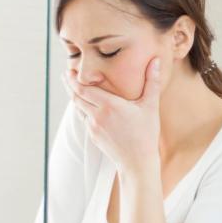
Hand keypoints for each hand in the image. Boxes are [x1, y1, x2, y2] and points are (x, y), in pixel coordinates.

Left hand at [66, 56, 163, 175]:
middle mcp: (97, 116)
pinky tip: (83, 106)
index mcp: (109, 105)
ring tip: (71, 88)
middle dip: (69, 85)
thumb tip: (156, 60)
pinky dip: (81, 110)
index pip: (84, 89)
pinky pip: (84, 119)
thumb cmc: (146, 133)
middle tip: (65, 75)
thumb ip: (151, 81)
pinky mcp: (93, 136)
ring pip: (78, 109)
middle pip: (76, 97)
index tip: (69, 70)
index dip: (74, 79)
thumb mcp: (150, 106)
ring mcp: (93, 127)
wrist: (137, 162)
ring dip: (73, 97)